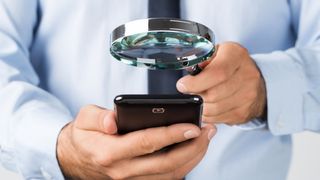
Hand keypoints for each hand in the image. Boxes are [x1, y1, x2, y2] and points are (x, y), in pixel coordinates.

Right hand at [57, 105, 215, 178]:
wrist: (77, 158)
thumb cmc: (85, 136)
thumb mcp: (84, 119)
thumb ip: (98, 117)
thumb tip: (113, 121)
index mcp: (109, 151)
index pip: (147, 142)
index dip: (172, 134)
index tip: (192, 126)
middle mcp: (123, 170)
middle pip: (166, 163)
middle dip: (192, 147)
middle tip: (208, 130)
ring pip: (170, 174)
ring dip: (193, 157)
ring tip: (206, 138)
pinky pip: (167, 178)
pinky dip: (184, 165)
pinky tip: (193, 150)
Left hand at [177, 42, 266, 124]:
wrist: (254, 81)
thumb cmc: (229, 65)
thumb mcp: (216, 53)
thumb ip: (202, 60)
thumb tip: (189, 70)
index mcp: (236, 55)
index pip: (217, 72)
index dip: (196, 82)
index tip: (182, 86)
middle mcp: (247, 75)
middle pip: (214, 94)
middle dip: (196, 96)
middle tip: (188, 93)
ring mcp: (248, 96)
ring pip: (214, 109)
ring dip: (200, 106)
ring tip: (198, 98)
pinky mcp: (244, 113)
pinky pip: (218, 119)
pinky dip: (208, 115)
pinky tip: (207, 106)